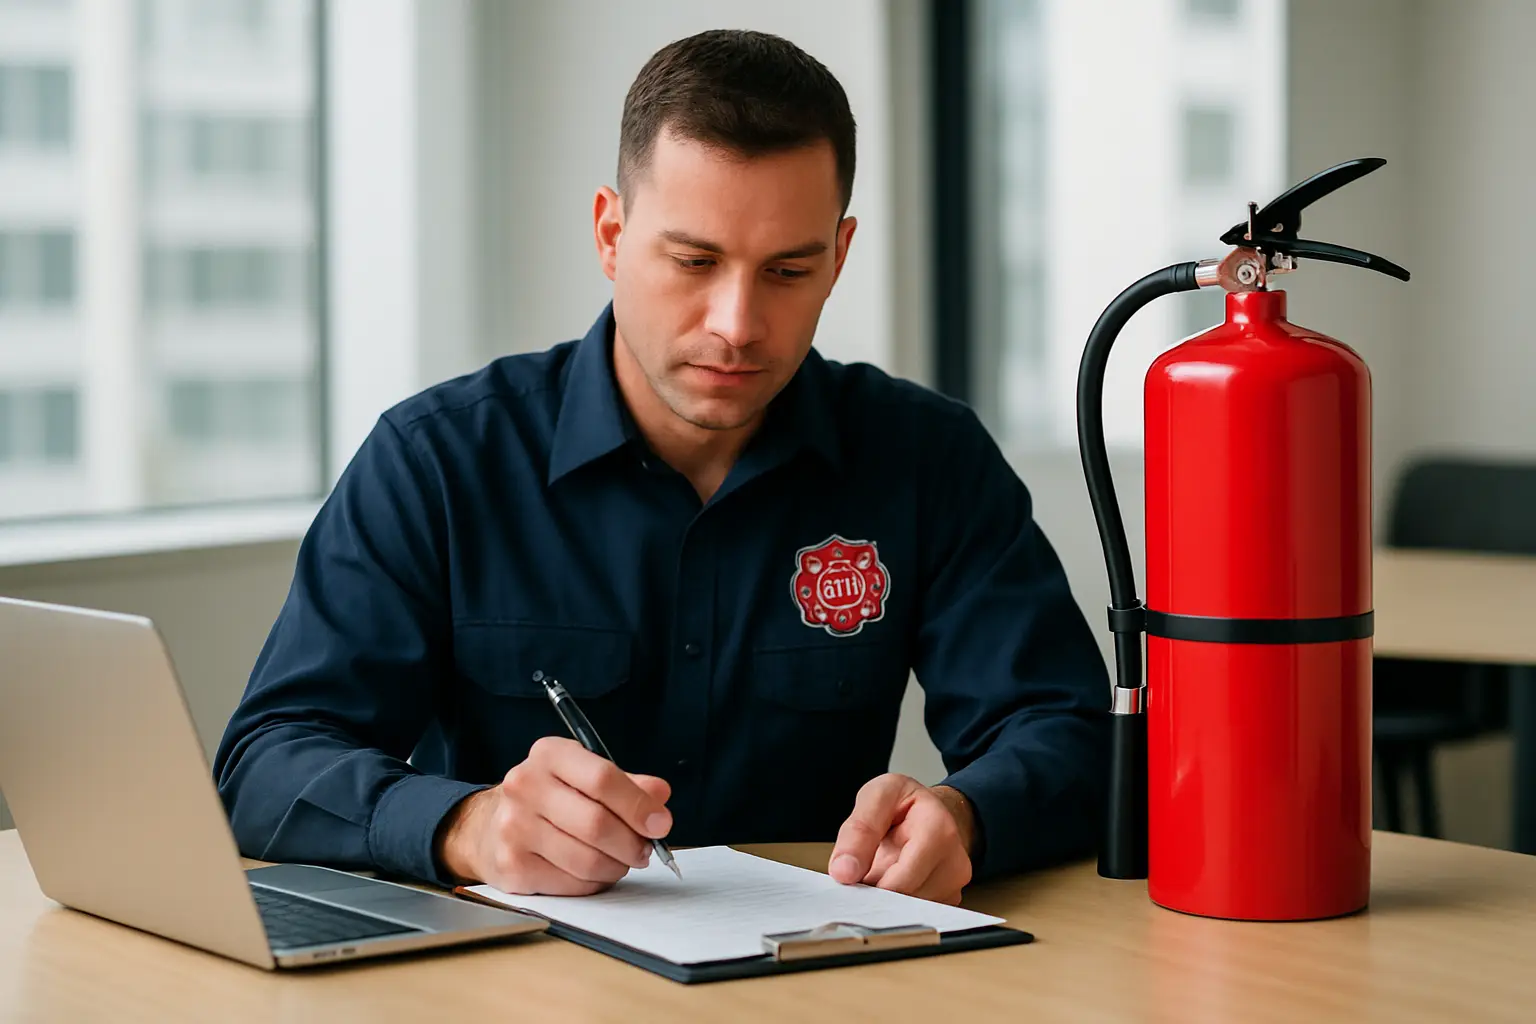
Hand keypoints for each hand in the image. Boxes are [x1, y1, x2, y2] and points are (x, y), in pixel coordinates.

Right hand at [434, 736, 672, 894]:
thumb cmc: (549, 798)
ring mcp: (514, 827)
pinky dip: (592, 883)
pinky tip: (592, 872)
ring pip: (586, 860)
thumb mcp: (585, 776)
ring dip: (615, 867)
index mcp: (550, 755)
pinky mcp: (511, 866)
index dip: (638, 805)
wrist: (488, 825)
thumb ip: (627, 784)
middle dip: (632, 844)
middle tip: (645, 850)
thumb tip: (660, 796)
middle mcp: (525, 786)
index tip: (661, 824)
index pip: (603, 779)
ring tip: (620, 861)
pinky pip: (571, 884)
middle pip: (596, 824)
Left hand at [827, 774, 975, 904]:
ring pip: (907, 910)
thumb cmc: (904, 802)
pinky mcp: (948, 900)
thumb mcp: (876, 797)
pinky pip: (914, 913)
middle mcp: (955, 861)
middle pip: (905, 899)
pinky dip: (896, 903)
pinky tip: (892, 879)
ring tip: (881, 869)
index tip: (851, 880)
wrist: (928, 810)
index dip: (871, 885)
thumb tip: (844, 872)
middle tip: (863, 870)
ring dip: (885, 897)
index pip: (903, 879)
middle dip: (876, 890)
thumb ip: (858, 830)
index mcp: (939, 830)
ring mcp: (954, 884)